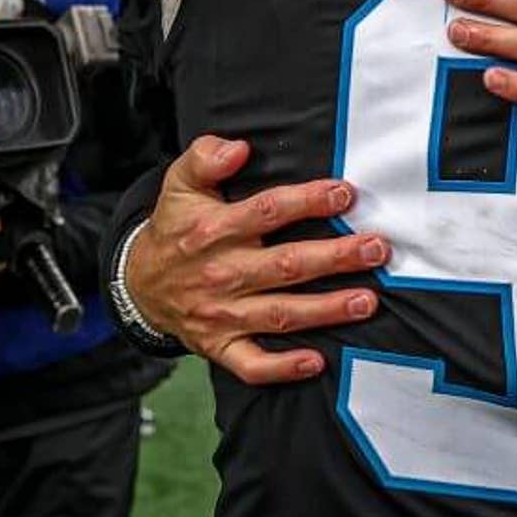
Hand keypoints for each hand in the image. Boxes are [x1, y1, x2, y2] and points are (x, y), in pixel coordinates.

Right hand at [126, 136, 389, 384]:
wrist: (139, 284)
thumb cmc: (175, 227)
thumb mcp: (179, 184)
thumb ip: (205, 158)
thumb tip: (238, 148)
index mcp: (214, 230)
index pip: (267, 212)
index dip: (308, 202)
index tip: (345, 195)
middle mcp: (221, 274)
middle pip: (287, 265)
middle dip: (336, 258)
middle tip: (377, 249)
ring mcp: (221, 314)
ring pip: (280, 314)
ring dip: (326, 309)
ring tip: (367, 301)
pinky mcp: (220, 345)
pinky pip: (252, 364)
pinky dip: (282, 368)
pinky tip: (317, 362)